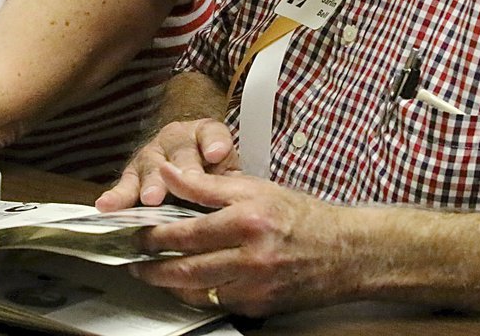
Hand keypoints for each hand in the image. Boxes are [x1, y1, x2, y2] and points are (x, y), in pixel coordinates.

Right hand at [96, 118, 236, 210]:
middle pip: (180, 151)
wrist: (188, 173)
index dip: (214, 143)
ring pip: (151, 165)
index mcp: (204, 134)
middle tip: (186, 182)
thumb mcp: (229, 175)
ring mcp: (152, 154)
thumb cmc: (213, 177)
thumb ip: (231, 182)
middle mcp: (175, 139)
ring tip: (150, 199)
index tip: (216, 154)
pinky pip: (125, 183)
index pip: (211, 133)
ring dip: (151, 183)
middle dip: (181, 169)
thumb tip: (240, 199)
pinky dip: (117, 195)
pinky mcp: (133, 173)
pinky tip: (107, 205)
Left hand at [128, 164, 358, 316]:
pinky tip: (183, 285)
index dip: (154, 235)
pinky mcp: (259, 308)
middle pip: (186, 268)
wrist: (346, 252)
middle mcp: (251, 257)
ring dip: (168, 284)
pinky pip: (217, 304)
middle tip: (132, 261)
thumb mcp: (254, 188)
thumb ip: (206, 184)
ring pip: (197, 292)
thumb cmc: (300, 215)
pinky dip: (196, 295)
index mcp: (247, 221)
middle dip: (152, 267)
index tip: (136, 233)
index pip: (187, 231)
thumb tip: (167, 172)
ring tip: (150, 274)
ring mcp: (255, 288)